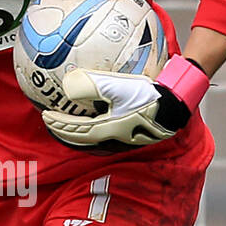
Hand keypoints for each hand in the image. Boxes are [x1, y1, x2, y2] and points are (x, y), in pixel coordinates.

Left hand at [42, 55, 208, 149]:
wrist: (179, 103)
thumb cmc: (151, 96)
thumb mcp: (119, 87)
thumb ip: (93, 85)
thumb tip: (69, 84)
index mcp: (107, 130)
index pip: (75, 131)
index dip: (58, 125)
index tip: (46, 116)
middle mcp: (115, 138)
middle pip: (83, 140)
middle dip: (66, 133)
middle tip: (54, 124)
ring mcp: (127, 138)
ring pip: (96, 138)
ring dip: (81, 132)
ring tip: (72, 124)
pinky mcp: (137, 132)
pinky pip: (109, 130)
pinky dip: (97, 126)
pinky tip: (101, 115)